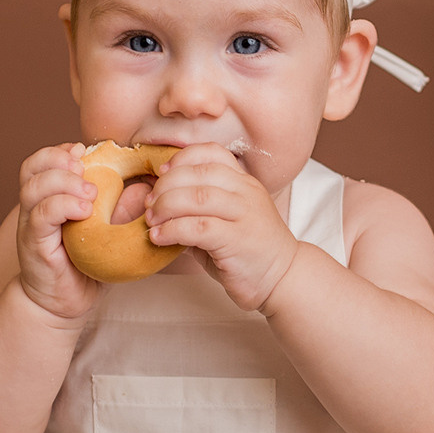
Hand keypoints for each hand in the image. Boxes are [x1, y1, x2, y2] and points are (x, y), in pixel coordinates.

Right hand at [12, 143, 104, 322]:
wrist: (61, 306)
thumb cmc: (85, 267)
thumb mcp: (108, 232)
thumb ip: (121, 209)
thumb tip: (147, 187)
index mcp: (48, 199)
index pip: (42, 161)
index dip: (61, 151)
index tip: (85, 153)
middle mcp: (35, 208)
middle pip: (32, 167)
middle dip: (59, 159)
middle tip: (86, 168)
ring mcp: (32, 226)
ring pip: (34, 187)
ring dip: (64, 181)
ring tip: (91, 193)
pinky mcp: (35, 245)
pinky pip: (41, 216)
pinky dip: (62, 206)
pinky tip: (85, 211)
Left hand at [141, 146, 301, 311]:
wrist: (283, 279)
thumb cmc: (248, 252)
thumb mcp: (226, 221)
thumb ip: (199, 209)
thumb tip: (158, 203)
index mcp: (244, 183)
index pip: (212, 153)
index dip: (181, 159)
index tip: (161, 175)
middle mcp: (246, 193)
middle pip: (199, 173)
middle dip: (166, 186)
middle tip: (150, 204)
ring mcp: (244, 215)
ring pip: (197, 197)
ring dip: (166, 206)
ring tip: (151, 220)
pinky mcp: (238, 240)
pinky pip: (198, 227)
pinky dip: (173, 230)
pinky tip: (160, 237)